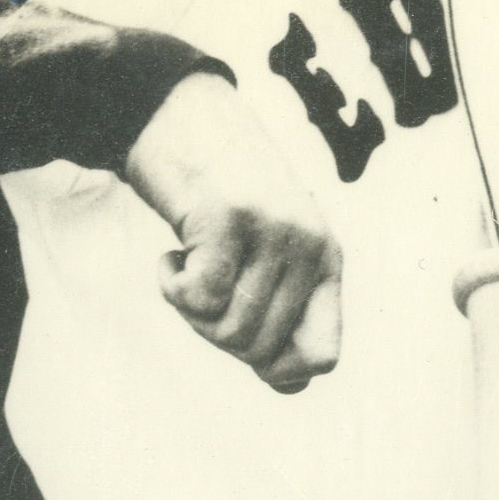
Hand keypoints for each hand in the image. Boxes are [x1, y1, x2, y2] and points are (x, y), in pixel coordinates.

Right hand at [121, 72, 340, 391]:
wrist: (181, 116)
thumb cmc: (218, 197)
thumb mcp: (263, 252)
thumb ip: (278, 311)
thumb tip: (289, 383)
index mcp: (328, 259)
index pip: (323, 355)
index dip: (275, 366)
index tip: (239, 331)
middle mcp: (312, 244)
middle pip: (261, 350)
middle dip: (217, 336)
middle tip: (200, 289)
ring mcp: (275, 229)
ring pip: (230, 330)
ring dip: (192, 313)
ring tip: (188, 267)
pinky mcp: (230, 216)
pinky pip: (197, 298)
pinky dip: (170, 287)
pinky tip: (172, 253)